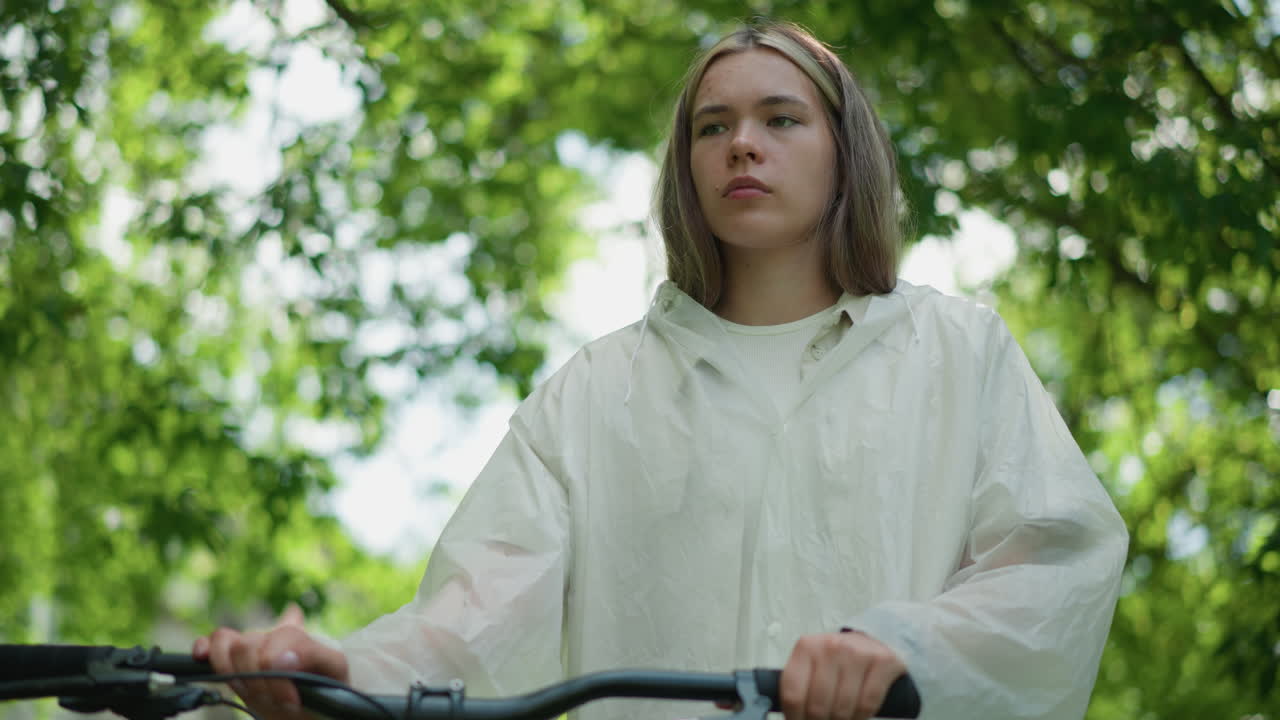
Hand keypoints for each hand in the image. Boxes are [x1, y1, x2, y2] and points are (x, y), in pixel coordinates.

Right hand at [193, 604, 349, 719]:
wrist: (315, 710)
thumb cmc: (326, 688)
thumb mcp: (332, 669)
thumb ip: (314, 654)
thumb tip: (282, 657)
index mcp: (298, 635)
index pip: (281, 635)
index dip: (280, 670)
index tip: (292, 699)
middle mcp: (271, 637)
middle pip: (248, 644)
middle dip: (260, 679)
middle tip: (279, 701)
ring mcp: (250, 650)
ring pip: (225, 641)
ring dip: (236, 673)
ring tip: (254, 692)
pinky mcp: (232, 664)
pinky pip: (211, 643)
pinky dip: (203, 648)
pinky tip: (202, 658)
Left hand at [780, 630, 905, 719]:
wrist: (871, 642)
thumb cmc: (837, 660)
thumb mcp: (812, 666)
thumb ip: (800, 688)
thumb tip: (792, 719)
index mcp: (806, 648)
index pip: (792, 695)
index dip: (795, 718)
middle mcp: (830, 647)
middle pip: (817, 706)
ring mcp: (857, 653)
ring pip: (842, 709)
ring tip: (840, 717)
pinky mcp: (882, 661)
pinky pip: (867, 704)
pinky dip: (861, 716)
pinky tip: (857, 713)